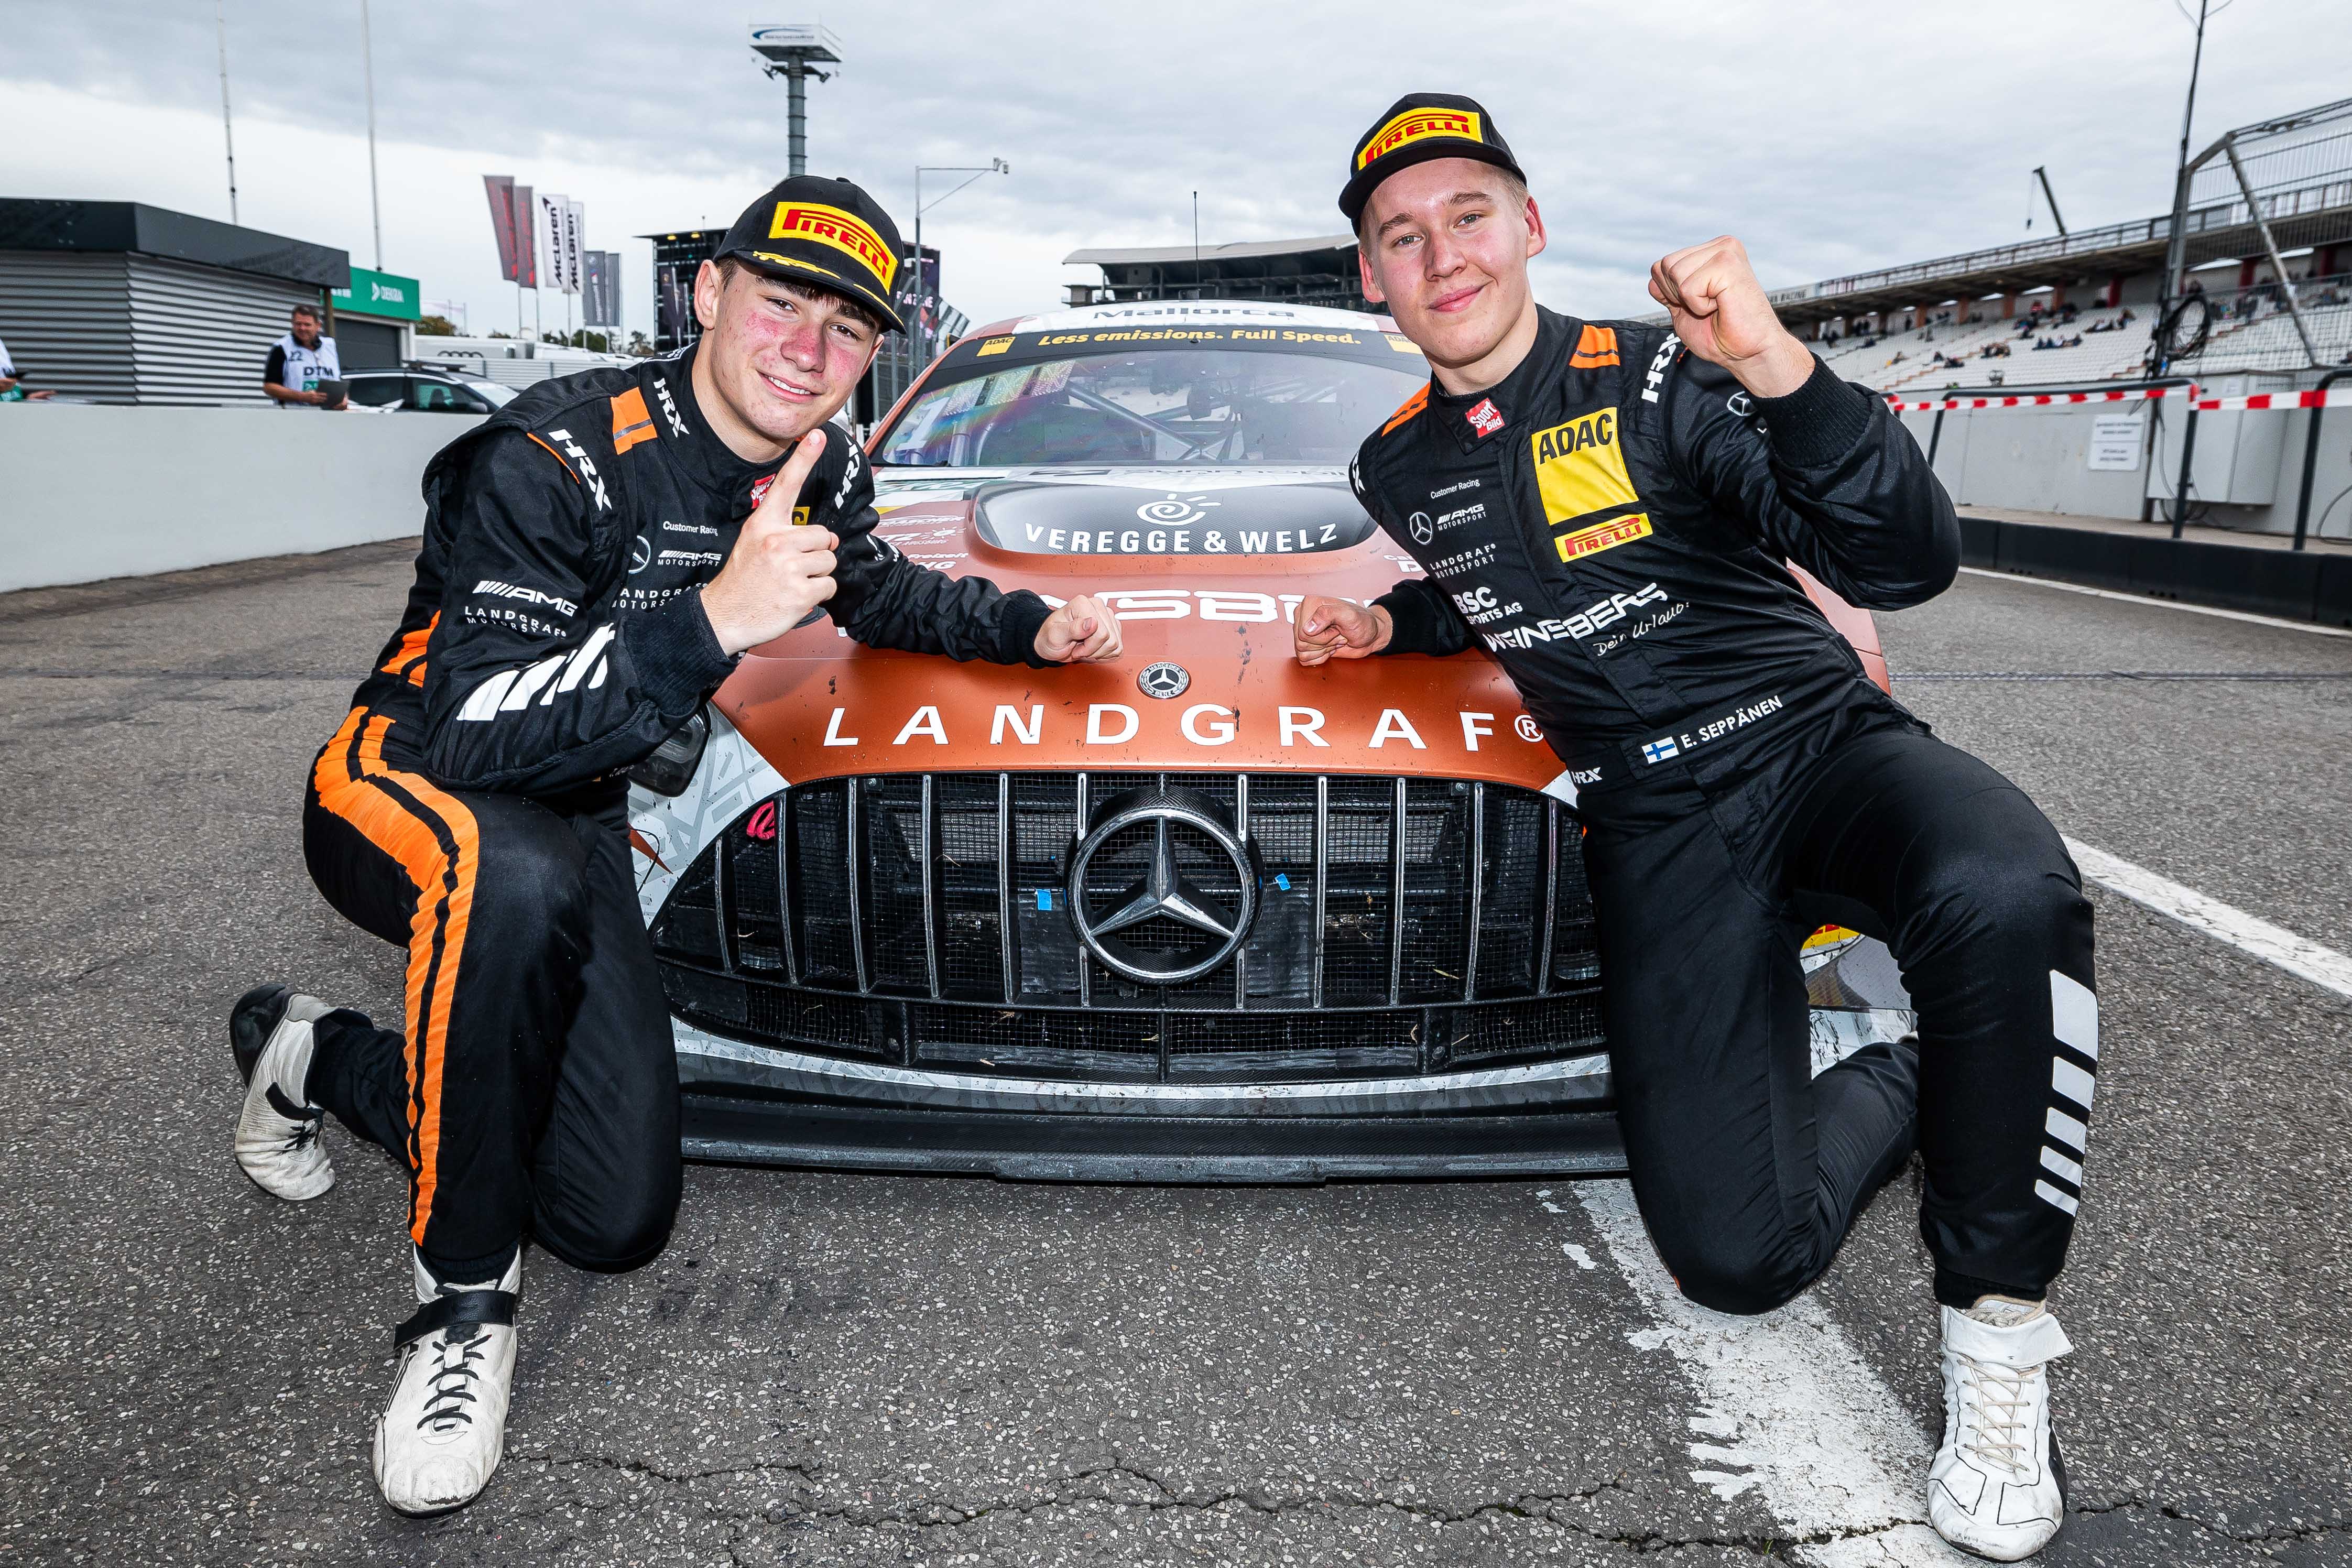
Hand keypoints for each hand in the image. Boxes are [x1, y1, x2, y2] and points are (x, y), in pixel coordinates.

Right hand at [303, 389, 329, 404]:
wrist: (303, 396)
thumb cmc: (307, 393)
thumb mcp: (311, 391)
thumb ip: (315, 392)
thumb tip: (318, 393)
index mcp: (314, 393)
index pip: (320, 394)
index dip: (323, 394)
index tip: (326, 394)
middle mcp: (314, 397)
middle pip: (320, 398)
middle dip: (324, 398)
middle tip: (326, 398)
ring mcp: (314, 400)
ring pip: (319, 400)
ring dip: (322, 400)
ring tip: (324, 400)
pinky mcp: (312, 402)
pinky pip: (316, 402)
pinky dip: (318, 402)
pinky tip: (320, 402)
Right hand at [698, 430, 838, 653]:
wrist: (724, 615)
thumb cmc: (742, 579)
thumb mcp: (753, 543)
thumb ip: (786, 532)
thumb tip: (827, 537)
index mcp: (764, 524)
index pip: (787, 485)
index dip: (804, 458)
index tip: (817, 435)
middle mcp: (776, 541)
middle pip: (824, 536)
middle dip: (816, 553)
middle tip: (792, 566)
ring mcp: (789, 568)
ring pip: (829, 561)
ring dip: (817, 574)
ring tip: (791, 582)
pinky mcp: (800, 593)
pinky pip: (828, 586)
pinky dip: (817, 594)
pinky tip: (794, 596)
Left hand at [1033, 593, 1122, 662]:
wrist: (1049, 642)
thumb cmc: (1050, 637)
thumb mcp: (1055, 635)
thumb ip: (1073, 628)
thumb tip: (1092, 622)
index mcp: (1083, 604)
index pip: (1101, 633)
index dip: (1088, 647)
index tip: (1074, 646)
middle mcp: (1097, 606)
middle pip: (1110, 640)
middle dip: (1093, 651)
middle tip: (1078, 648)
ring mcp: (1107, 616)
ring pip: (1116, 645)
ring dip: (1099, 653)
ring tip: (1084, 647)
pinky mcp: (1112, 627)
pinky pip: (1118, 648)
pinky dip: (1105, 654)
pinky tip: (1093, 649)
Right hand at [1294, 595, 1389, 665]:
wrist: (1369, 635)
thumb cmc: (1362, 622)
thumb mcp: (1349, 615)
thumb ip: (1327, 614)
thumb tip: (1308, 628)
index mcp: (1309, 604)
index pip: (1302, 632)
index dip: (1322, 636)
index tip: (1336, 628)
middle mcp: (1304, 616)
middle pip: (1301, 643)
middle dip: (1324, 643)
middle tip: (1337, 634)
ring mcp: (1305, 631)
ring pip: (1302, 652)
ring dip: (1323, 650)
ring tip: (1335, 639)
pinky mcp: (1308, 644)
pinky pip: (1304, 659)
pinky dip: (1320, 657)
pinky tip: (1330, 646)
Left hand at [1648, 236, 1813, 398]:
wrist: (1749, 352)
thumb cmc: (1722, 335)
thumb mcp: (1684, 310)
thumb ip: (1668, 292)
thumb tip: (1653, 276)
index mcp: (1711, 252)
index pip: (1661, 265)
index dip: (1670, 293)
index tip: (1700, 304)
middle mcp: (1720, 245)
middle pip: (1665, 266)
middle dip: (1677, 295)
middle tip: (1709, 307)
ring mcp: (1725, 251)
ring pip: (1674, 273)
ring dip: (1689, 300)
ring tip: (1716, 306)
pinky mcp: (1727, 264)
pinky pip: (1687, 288)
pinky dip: (1698, 306)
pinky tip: (1721, 306)